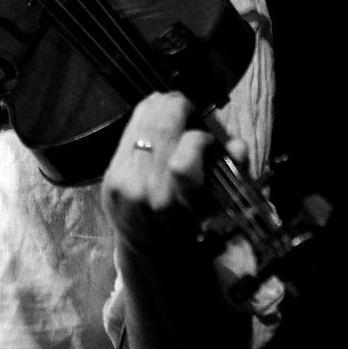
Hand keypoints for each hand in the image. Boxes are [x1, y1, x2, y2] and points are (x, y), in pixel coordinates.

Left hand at [102, 91, 248, 251]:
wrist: (147, 245)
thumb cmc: (188, 223)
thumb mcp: (215, 204)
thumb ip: (232, 171)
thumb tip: (237, 146)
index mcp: (178, 207)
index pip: (182, 165)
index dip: (198, 140)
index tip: (205, 138)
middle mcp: (147, 195)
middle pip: (159, 132)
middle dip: (176, 107)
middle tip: (187, 105)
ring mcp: (124, 183)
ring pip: (142, 125)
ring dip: (159, 106)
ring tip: (171, 103)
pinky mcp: (109, 174)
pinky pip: (127, 132)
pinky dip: (142, 117)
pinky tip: (153, 113)